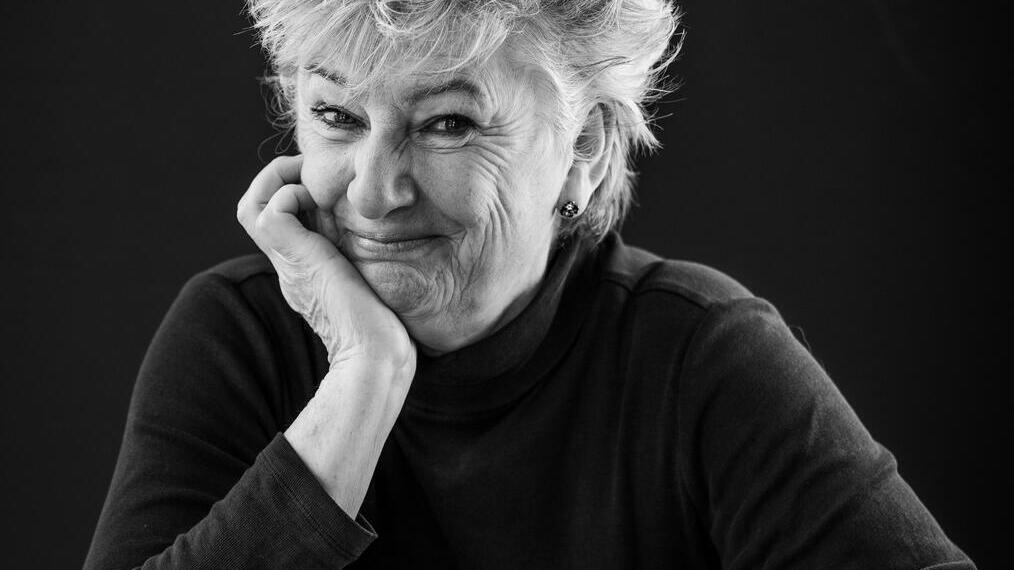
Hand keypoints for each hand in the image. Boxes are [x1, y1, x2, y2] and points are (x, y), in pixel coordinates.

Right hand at [236, 155, 415, 377]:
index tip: (326, 184)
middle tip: (311, 172)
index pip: (278, 220)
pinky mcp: (294, 257)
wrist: (375, 351)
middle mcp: (290, 263)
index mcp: (305, 267)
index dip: (293, 192)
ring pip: (252, 205)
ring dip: (279, 181)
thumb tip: (377, 231)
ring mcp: (288, 261)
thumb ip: (362, 257)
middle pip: (254, 209)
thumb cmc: (384, 324)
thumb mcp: (370, 278)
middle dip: (278, 179)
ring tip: (312, 183)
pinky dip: (290, 194)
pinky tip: (320, 204)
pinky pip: (270, 209)